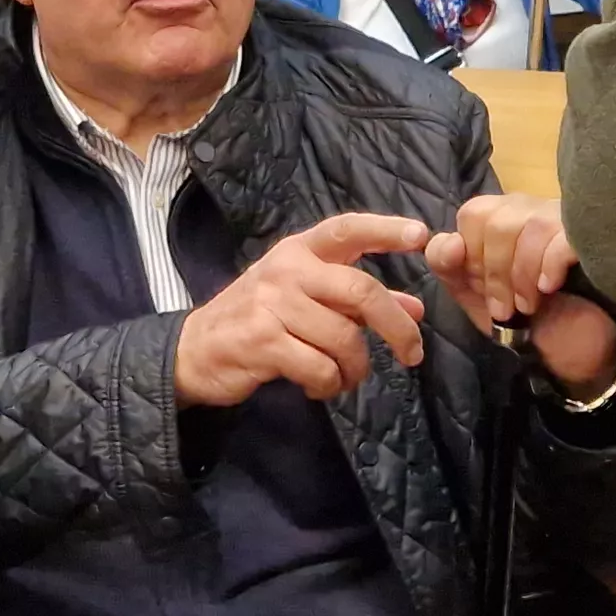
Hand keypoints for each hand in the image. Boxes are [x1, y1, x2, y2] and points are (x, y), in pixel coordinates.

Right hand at [175, 212, 431, 406]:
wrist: (195, 350)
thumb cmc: (258, 319)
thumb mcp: (306, 300)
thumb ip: (357, 302)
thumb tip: (416, 309)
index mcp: (299, 251)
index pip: (346, 229)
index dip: (385, 231)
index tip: (421, 237)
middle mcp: (286, 270)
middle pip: (361, 292)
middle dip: (397, 328)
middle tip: (413, 354)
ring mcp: (272, 304)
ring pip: (344, 339)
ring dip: (356, 369)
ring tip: (344, 377)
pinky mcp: (262, 342)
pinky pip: (320, 368)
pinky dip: (329, 385)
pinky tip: (318, 385)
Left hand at [425, 194, 615, 399]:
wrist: (571, 350)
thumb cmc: (523, 317)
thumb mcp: (474, 295)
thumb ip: (448, 265)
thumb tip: (449, 241)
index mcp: (500, 219)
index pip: (473, 213)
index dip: (472, 255)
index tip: (481, 289)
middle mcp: (532, 212)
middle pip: (498, 220)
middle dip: (495, 272)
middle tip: (504, 306)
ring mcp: (564, 221)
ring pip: (531, 226)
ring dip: (522, 276)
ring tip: (528, 306)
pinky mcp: (591, 239)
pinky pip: (563, 237)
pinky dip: (549, 267)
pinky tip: (549, 287)